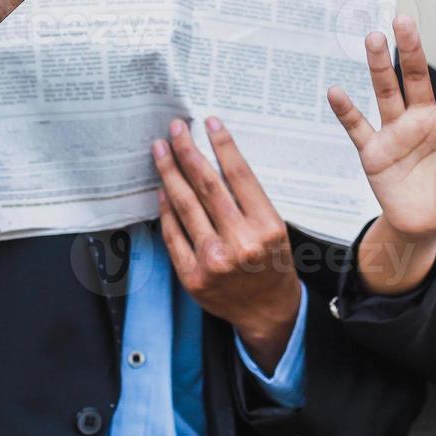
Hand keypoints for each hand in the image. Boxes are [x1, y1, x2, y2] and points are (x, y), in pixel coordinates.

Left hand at [152, 117, 301, 374]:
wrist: (268, 312)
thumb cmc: (272, 264)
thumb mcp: (275, 228)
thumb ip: (249, 199)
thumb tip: (215, 158)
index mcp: (266, 227)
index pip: (239, 175)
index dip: (222, 145)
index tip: (210, 123)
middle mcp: (239, 243)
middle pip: (206, 186)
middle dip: (188, 151)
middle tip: (176, 129)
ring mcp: (212, 261)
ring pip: (185, 206)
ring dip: (170, 172)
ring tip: (161, 150)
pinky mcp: (192, 276)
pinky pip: (173, 234)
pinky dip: (166, 209)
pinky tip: (163, 188)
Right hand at [330, 18, 435, 293]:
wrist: (427, 226)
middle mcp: (424, 118)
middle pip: (415, 76)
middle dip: (410, 48)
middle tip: (402, 20)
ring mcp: (397, 132)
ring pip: (386, 92)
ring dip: (378, 66)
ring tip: (373, 39)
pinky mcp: (375, 151)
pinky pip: (358, 127)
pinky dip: (346, 111)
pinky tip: (337, 92)